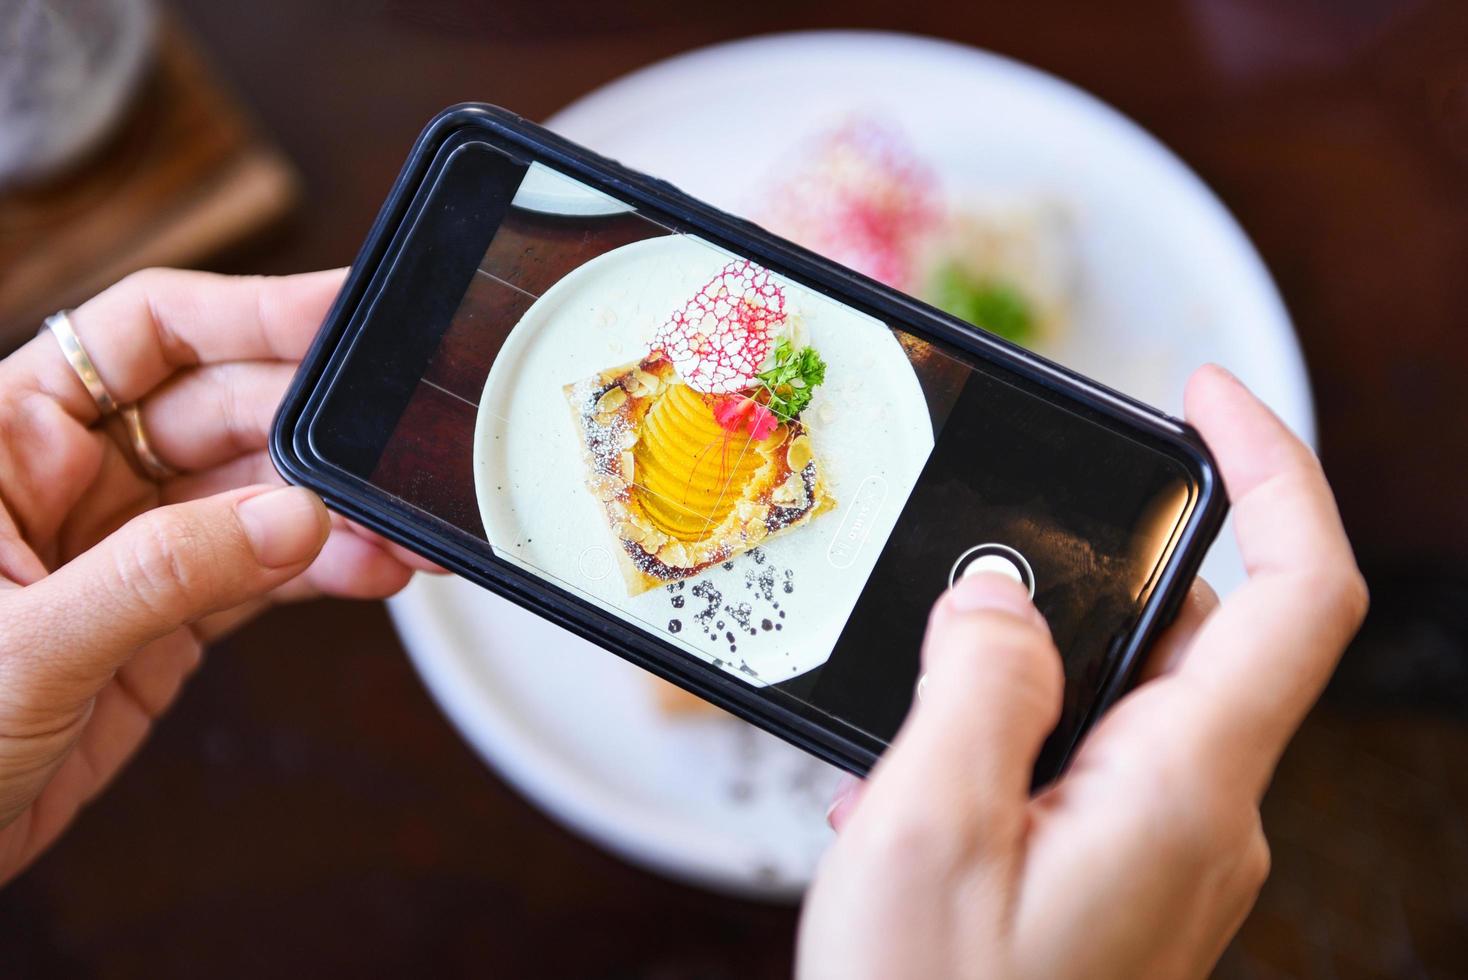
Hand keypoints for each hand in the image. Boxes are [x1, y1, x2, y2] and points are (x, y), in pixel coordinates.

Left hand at [0, 268, 432, 883]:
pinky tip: (373, 569)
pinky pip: (262, 572)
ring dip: (336, 509)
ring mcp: (125, 549)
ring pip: (256, 496)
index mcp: (8, 438)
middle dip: (316, 428)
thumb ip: (161, 574)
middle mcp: (73, 479)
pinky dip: (324, 569)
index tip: (343, 311)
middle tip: (393, 446)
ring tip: (403, 531)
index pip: (143, 334)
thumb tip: (294, 519)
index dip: (249, 311)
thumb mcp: (22, 647)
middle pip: (223, 410)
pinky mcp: (164, 620)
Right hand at [797, 365, 1367, 978]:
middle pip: (1193, 637)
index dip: (1272, 467)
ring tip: (902, 751)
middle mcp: (1205, 820)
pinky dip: (1001, 755)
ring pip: (1119, 708)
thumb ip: (976, 682)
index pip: (1302, 589)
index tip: (1202, 392)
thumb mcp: (929, 828)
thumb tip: (1001, 592)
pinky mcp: (1124, 887)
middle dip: (1073, 596)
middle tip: (951, 612)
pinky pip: (1084, 774)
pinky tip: (912, 805)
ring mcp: (1170, 859)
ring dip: (1011, 692)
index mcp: (1186, 791)